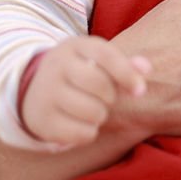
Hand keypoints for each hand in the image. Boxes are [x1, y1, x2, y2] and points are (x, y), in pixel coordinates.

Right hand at [21, 36, 150, 148]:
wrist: (34, 89)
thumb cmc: (79, 72)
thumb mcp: (97, 60)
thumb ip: (124, 63)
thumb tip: (146, 69)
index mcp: (76, 46)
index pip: (106, 56)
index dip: (127, 74)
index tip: (140, 91)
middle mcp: (57, 65)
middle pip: (100, 85)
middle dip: (111, 97)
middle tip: (105, 98)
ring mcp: (46, 92)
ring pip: (91, 111)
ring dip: (101, 115)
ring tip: (94, 110)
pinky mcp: (41, 120)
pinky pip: (80, 133)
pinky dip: (89, 133)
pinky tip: (82, 123)